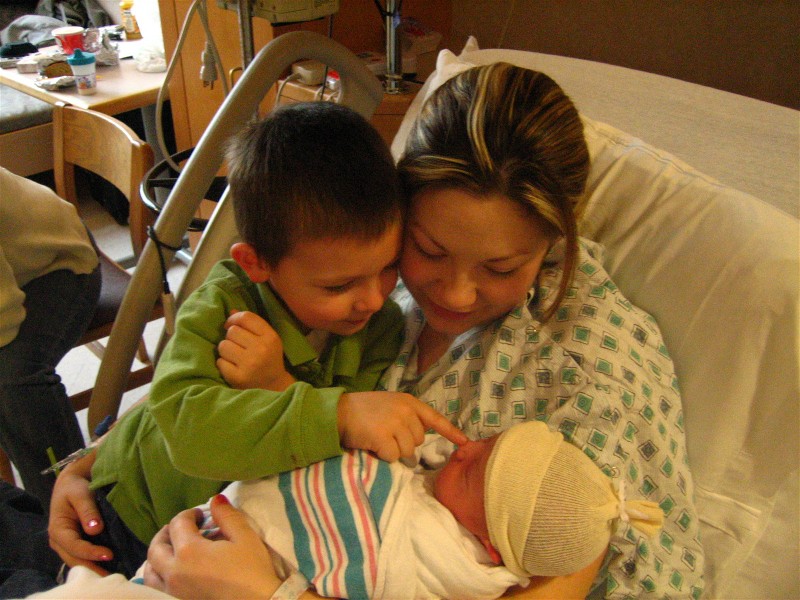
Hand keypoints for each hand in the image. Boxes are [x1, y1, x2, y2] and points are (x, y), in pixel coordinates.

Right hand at [47, 450, 112, 573]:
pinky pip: (82, 557)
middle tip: (112, 576)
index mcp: (57, 529)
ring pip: (78, 561)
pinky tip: (108, 566)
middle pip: (75, 560)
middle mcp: (58, 541)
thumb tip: (94, 529)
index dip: (91, 553)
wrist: (71, 483)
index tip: (109, 555)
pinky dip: (93, 562)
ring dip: (94, 568)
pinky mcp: (73, 544)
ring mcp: (65, 545)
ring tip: (112, 575)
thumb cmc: (75, 487)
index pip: (74, 546)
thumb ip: (88, 511)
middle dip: (93, 569)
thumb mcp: (81, 494)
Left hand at [144, 494, 281, 599]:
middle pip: (156, 547)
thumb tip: (215, 499)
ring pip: (150, 573)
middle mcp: (173, 573)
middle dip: (167, 532)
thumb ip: (227, 516)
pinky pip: (156, 591)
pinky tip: (172, 576)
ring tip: (172, 552)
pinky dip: (158, 579)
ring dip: (157, 557)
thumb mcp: (245, 537)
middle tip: (182, 528)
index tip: (201, 515)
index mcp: (189, 551)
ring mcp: (171, 593)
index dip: (189, 514)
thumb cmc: (252, 571)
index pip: (178, 524)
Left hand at [216, 311, 294, 390]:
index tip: (231, 324)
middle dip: (231, 337)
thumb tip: (231, 311)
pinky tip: (232, 367)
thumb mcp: (267, 339)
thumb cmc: (269, 358)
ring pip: (223, 345)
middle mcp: (261, 349)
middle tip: (237, 345)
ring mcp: (249, 364)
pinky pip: (220, 361)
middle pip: (232, 331)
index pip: (246, 317)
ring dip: (225, 350)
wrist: (274, 386)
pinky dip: (223, 363)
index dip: (234, 318)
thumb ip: (251, 324)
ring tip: (234, 356)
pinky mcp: (238, 377)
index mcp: (270, 337)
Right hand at [338, 392, 468, 461]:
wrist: (338, 412)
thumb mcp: (389, 406)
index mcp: (409, 402)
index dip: (450, 432)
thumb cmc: (362, 411)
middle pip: (418, 441)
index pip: (434, 418)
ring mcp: (395, 422)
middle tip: (386, 436)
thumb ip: (406, 418)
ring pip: (407, 452)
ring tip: (378, 440)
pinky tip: (373, 446)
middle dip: (404, 445)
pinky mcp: (383, 436)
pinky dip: (384, 456)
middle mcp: (405, 410)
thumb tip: (417, 441)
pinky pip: (393, 457)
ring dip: (393, 452)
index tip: (465, 442)